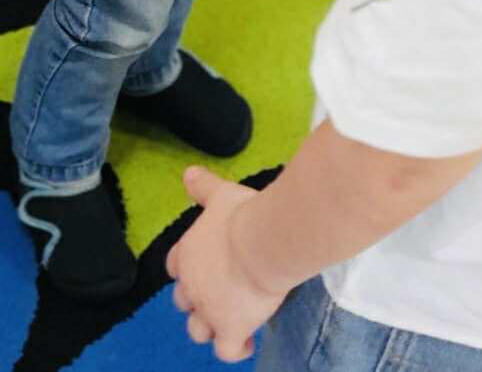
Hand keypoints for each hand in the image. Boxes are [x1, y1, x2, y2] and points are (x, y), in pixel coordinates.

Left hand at [167, 166, 285, 364]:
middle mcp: (192, 287)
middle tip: (219, 289)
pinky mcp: (231, 329)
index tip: (203, 264)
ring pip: (197, 330)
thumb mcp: (221, 194)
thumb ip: (203, 187)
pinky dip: (234, 349)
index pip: (175, 266)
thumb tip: (188, 173)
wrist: (264, 242)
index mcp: (187, 254)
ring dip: (209, 325)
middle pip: (183, 301)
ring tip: (229, 317)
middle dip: (196, 298)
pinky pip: (226, 350)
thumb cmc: (243, 215)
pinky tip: (246, 342)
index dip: (187, 267)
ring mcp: (209, 312)